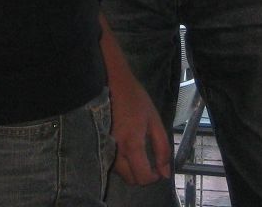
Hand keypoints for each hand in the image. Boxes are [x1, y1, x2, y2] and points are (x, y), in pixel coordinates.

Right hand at [99, 17, 170, 186]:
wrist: (110, 82)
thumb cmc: (134, 99)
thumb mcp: (154, 120)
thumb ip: (162, 147)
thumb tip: (165, 172)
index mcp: (131, 145)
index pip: (142, 178)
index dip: (153, 177)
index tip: (157, 169)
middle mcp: (115, 152)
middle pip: (130, 179)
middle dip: (142, 175)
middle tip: (149, 162)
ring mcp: (103, 150)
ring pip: (120, 173)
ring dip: (131, 169)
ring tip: (137, 152)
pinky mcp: (96, 146)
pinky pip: (110, 164)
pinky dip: (120, 163)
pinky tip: (125, 148)